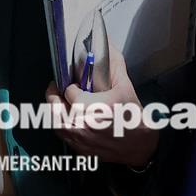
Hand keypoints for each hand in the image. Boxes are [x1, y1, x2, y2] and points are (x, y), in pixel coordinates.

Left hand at [46, 44, 158, 167]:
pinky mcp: (80, 149)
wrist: (141, 146)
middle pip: (54, 108)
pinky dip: (61, 125)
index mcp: (97, 107)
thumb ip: (113, 65)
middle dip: (54, 95)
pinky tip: (69, 118)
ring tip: (60, 102)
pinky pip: (62, 135)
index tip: (74, 83)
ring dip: (55, 110)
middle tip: (57, 88)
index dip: (70, 85)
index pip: (69, 91)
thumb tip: (107, 45)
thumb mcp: (125, 87)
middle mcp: (85, 125)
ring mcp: (81, 140)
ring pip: (54, 123)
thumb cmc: (135, 119)